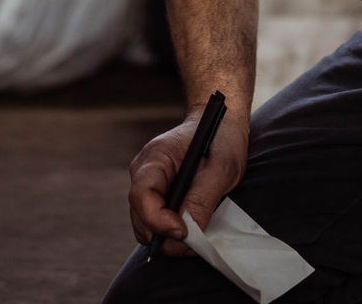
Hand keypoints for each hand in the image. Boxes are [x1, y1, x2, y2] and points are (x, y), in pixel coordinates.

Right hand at [126, 106, 249, 256]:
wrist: (221, 122)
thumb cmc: (221, 138)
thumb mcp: (221, 169)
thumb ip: (201, 201)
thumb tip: (186, 234)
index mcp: (156, 157)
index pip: (141, 196)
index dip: (158, 220)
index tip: (183, 232)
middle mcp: (145, 171)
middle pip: (140, 215)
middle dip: (163, 234)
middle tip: (194, 240)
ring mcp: (149, 183)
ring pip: (146, 222)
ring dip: (168, 235)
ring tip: (196, 231)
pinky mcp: (158, 193)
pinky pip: (156, 220)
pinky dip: (171, 229)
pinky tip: (192, 223)